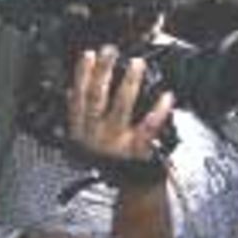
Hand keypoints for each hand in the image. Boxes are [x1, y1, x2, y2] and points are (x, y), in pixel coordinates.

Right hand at [67, 47, 173, 161]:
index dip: (81, 75)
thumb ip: (78, 117)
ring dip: (129, 83)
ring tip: (136, 63)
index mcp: (80, 133)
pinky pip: (149, 127)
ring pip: (121, 107)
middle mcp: (95, 137)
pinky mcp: (138, 150)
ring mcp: (116, 143)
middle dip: (102, 72)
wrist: (131, 186)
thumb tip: (71, 90)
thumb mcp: (83, 143)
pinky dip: (158, 110)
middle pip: (96, 98)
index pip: (77, 99)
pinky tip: (166, 96)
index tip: (88, 54)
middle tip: (110, 50)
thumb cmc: (109, 161)